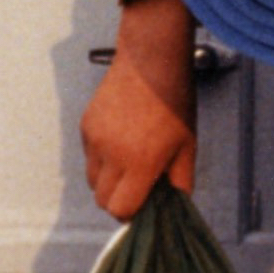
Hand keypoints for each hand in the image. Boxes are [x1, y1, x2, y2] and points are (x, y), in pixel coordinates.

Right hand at [80, 0, 195, 219]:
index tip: (144, 205)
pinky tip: (121, 140)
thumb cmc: (174, 99)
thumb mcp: (187, 144)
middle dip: (119, 199)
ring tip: (131, 162)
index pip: (120, 209)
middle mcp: (112, 154)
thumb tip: (175, 206)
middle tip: (139, 186)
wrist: (150, 59)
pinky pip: (89, 156)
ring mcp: (94, 139)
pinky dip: (102, 159)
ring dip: (109, 181)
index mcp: (140, 162)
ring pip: (93, 180)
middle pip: (102, 200)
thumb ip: (180, 182)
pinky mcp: (85, 126)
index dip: (132, 213)